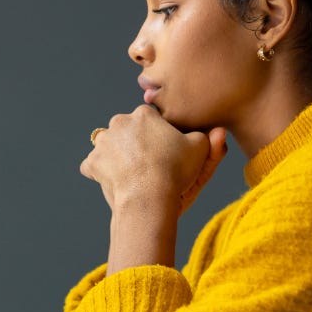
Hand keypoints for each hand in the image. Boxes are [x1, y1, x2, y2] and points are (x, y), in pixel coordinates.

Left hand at [80, 106, 228, 216]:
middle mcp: (119, 122)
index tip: (165, 152)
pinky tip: (115, 182)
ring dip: (116, 156)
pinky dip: (101, 173)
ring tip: (132, 174)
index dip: (159, 137)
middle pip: (127, 131)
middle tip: (149, 164)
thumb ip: (209, 139)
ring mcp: (103, 143)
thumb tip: (218, 131)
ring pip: (109, 146)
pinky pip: (94, 166)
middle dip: (135, 144)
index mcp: (144, 114)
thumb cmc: (176, 171)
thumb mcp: (200, 151)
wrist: (149, 196)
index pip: (150, 121)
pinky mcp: (92, 163)